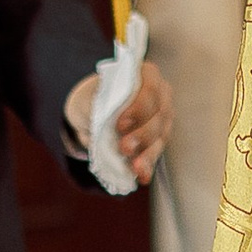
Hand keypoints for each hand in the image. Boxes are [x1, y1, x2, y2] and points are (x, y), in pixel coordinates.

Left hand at [63, 60, 172, 184]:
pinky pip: (155, 154)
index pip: (151, 90)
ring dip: (147, 154)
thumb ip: (100, 102)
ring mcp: (161, 119)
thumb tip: (108, 118)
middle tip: (124, 147)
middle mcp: (160, 96)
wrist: (90, 113)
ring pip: (160, 137)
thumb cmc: (93, 97)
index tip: (121, 124)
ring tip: (134, 167)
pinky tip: (142, 175)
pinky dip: (148, 166)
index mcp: (146, 75)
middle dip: (142, 134)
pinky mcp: (157, 141)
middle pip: (159, 116)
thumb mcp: (91, 94)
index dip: (139, 108)